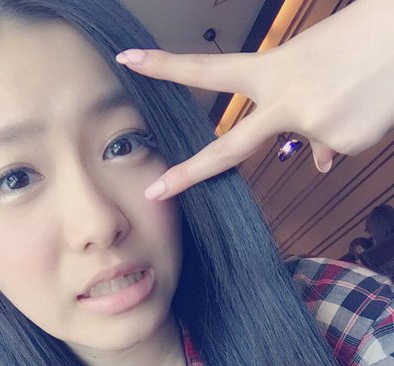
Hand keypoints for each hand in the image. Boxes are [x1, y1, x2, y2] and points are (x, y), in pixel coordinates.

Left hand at [116, 0, 393, 199]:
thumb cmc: (360, 41)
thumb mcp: (317, 66)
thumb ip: (303, 113)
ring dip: (335, 120)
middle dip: (189, 172)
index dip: (167, 67)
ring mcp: (310, 124)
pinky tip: (369, 106)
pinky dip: (355, 131)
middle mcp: (283, 101)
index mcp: (272, 70)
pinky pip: (340, 147)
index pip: (209, 71)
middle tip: (155, 190)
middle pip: (228, 148)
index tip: (129, 61)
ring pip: (313, 141)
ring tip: (357, 90)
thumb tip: (315, 164)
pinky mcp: (340, 142)